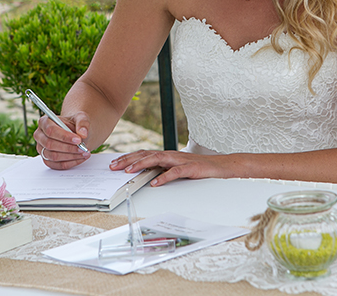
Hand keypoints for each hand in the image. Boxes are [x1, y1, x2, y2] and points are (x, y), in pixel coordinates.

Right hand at [33, 112, 90, 169]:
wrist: (76, 133)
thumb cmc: (75, 123)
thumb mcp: (81, 117)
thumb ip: (82, 123)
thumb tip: (83, 133)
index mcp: (44, 122)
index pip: (51, 130)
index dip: (64, 136)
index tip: (78, 140)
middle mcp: (40, 135)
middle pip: (50, 144)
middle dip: (68, 148)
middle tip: (82, 148)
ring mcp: (42, 149)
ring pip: (53, 156)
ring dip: (71, 156)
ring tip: (84, 153)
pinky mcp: (47, 160)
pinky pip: (57, 165)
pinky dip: (70, 163)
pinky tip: (80, 158)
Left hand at [109, 150, 235, 185]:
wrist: (222, 165)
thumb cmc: (200, 168)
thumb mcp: (178, 169)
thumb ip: (164, 170)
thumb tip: (147, 176)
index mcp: (167, 156)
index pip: (144, 154)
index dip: (128, 157)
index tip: (115, 163)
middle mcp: (171, 155)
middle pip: (146, 154)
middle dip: (128, 160)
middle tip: (114, 166)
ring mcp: (181, 160)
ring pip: (158, 159)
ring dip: (141, 165)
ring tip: (129, 171)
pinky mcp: (191, 168)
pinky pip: (175, 172)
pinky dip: (164, 177)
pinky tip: (155, 183)